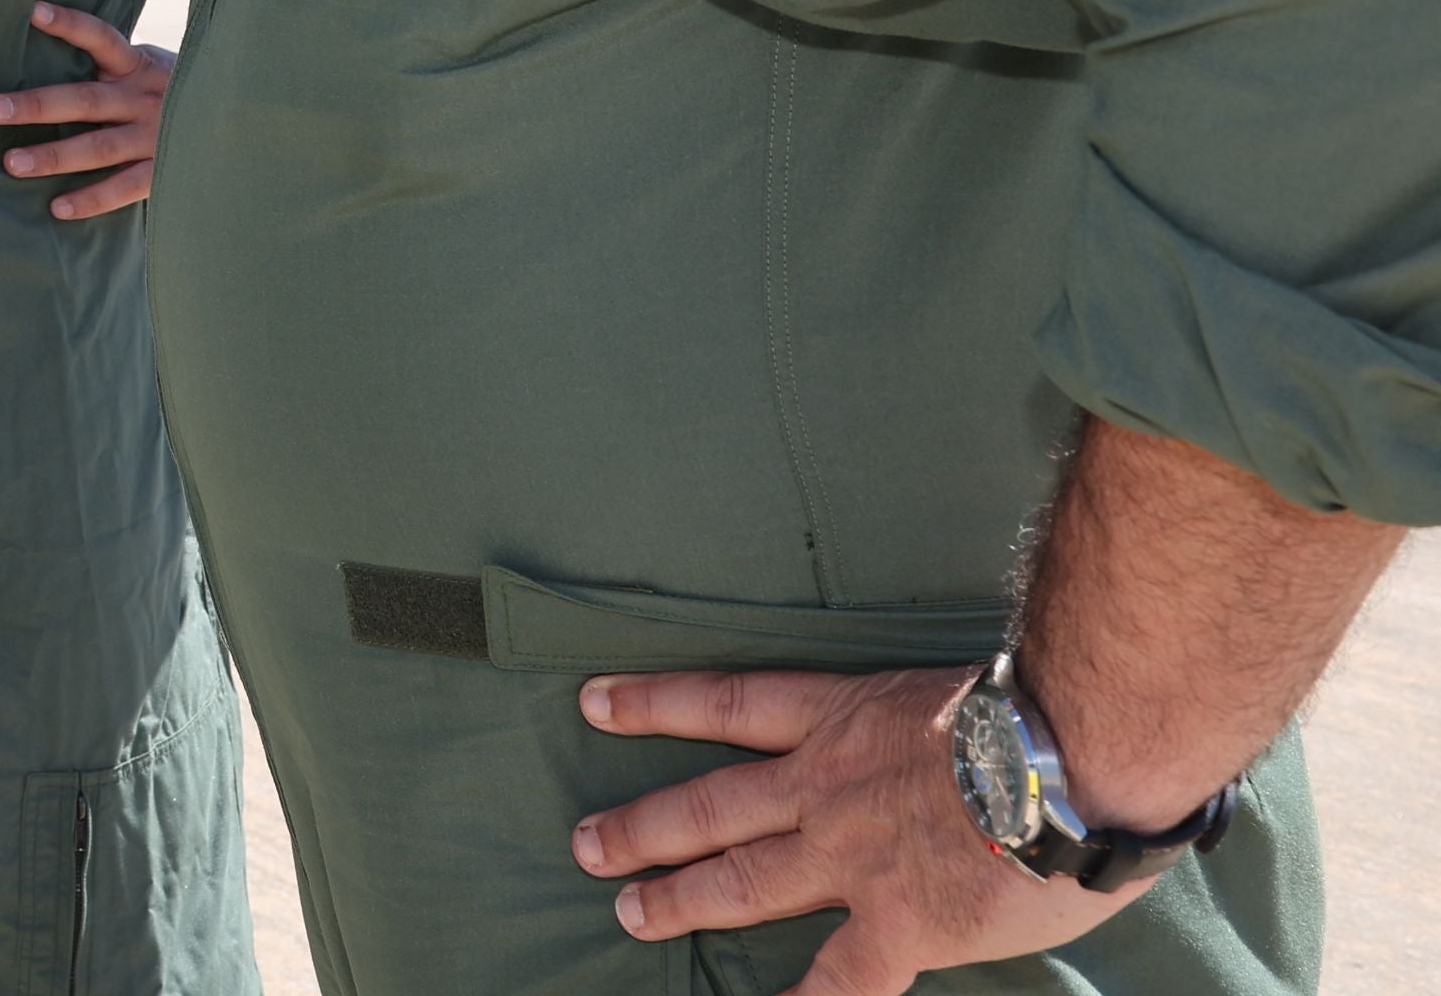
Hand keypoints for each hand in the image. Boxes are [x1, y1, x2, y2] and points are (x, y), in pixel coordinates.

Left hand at [0, 0, 173, 218]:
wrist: (240, 124)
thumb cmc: (176, 91)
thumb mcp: (153, 67)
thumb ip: (115, 63)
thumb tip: (51, 44)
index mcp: (139, 66)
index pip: (102, 38)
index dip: (70, 24)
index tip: (33, 11)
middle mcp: (145, 99)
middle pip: (85, 100)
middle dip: (37, 105)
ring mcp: (155, 137)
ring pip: (98, 147)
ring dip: (53, 156)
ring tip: (11, 163)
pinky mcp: (164, 172)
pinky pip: (124, 187)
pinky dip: (91, 198)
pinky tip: (57, 207)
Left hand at [573, 666, 1150, 992]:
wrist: (1071, 757)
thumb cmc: (1037, 710)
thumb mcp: (948, 688)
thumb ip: (916, 720)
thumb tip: (934, 739)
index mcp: (839, 718)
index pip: (726, 703)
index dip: (654, 703)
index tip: (593, 702)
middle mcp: (825, 786)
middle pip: (711, 806)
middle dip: (642, 826)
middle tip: (584, 843)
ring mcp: (853, 858)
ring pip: (743, 881)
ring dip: (680, 900)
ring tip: (629, 913)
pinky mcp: (899, 924)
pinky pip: (839, 979)